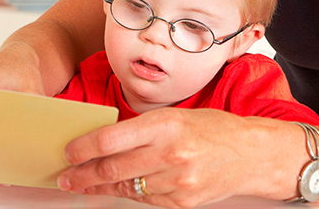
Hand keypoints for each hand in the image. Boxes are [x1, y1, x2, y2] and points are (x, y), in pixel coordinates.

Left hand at [58, 108, 295, 207]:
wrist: (253, 154)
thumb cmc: (215, 129)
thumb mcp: (179, 117)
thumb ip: (144, 130)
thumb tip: (104, 142)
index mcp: (167, 124)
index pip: (111, 139)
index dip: (83, 148)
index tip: (68, 153)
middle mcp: (170, 153)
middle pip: (112, 169)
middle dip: (82, 176)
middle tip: (65, 178)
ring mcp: (177, 181)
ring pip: (126, 188)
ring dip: (101, 189)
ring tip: (85, 186)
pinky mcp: (183, 202)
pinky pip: (146, 200)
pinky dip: (130, 194)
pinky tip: (119, 190)